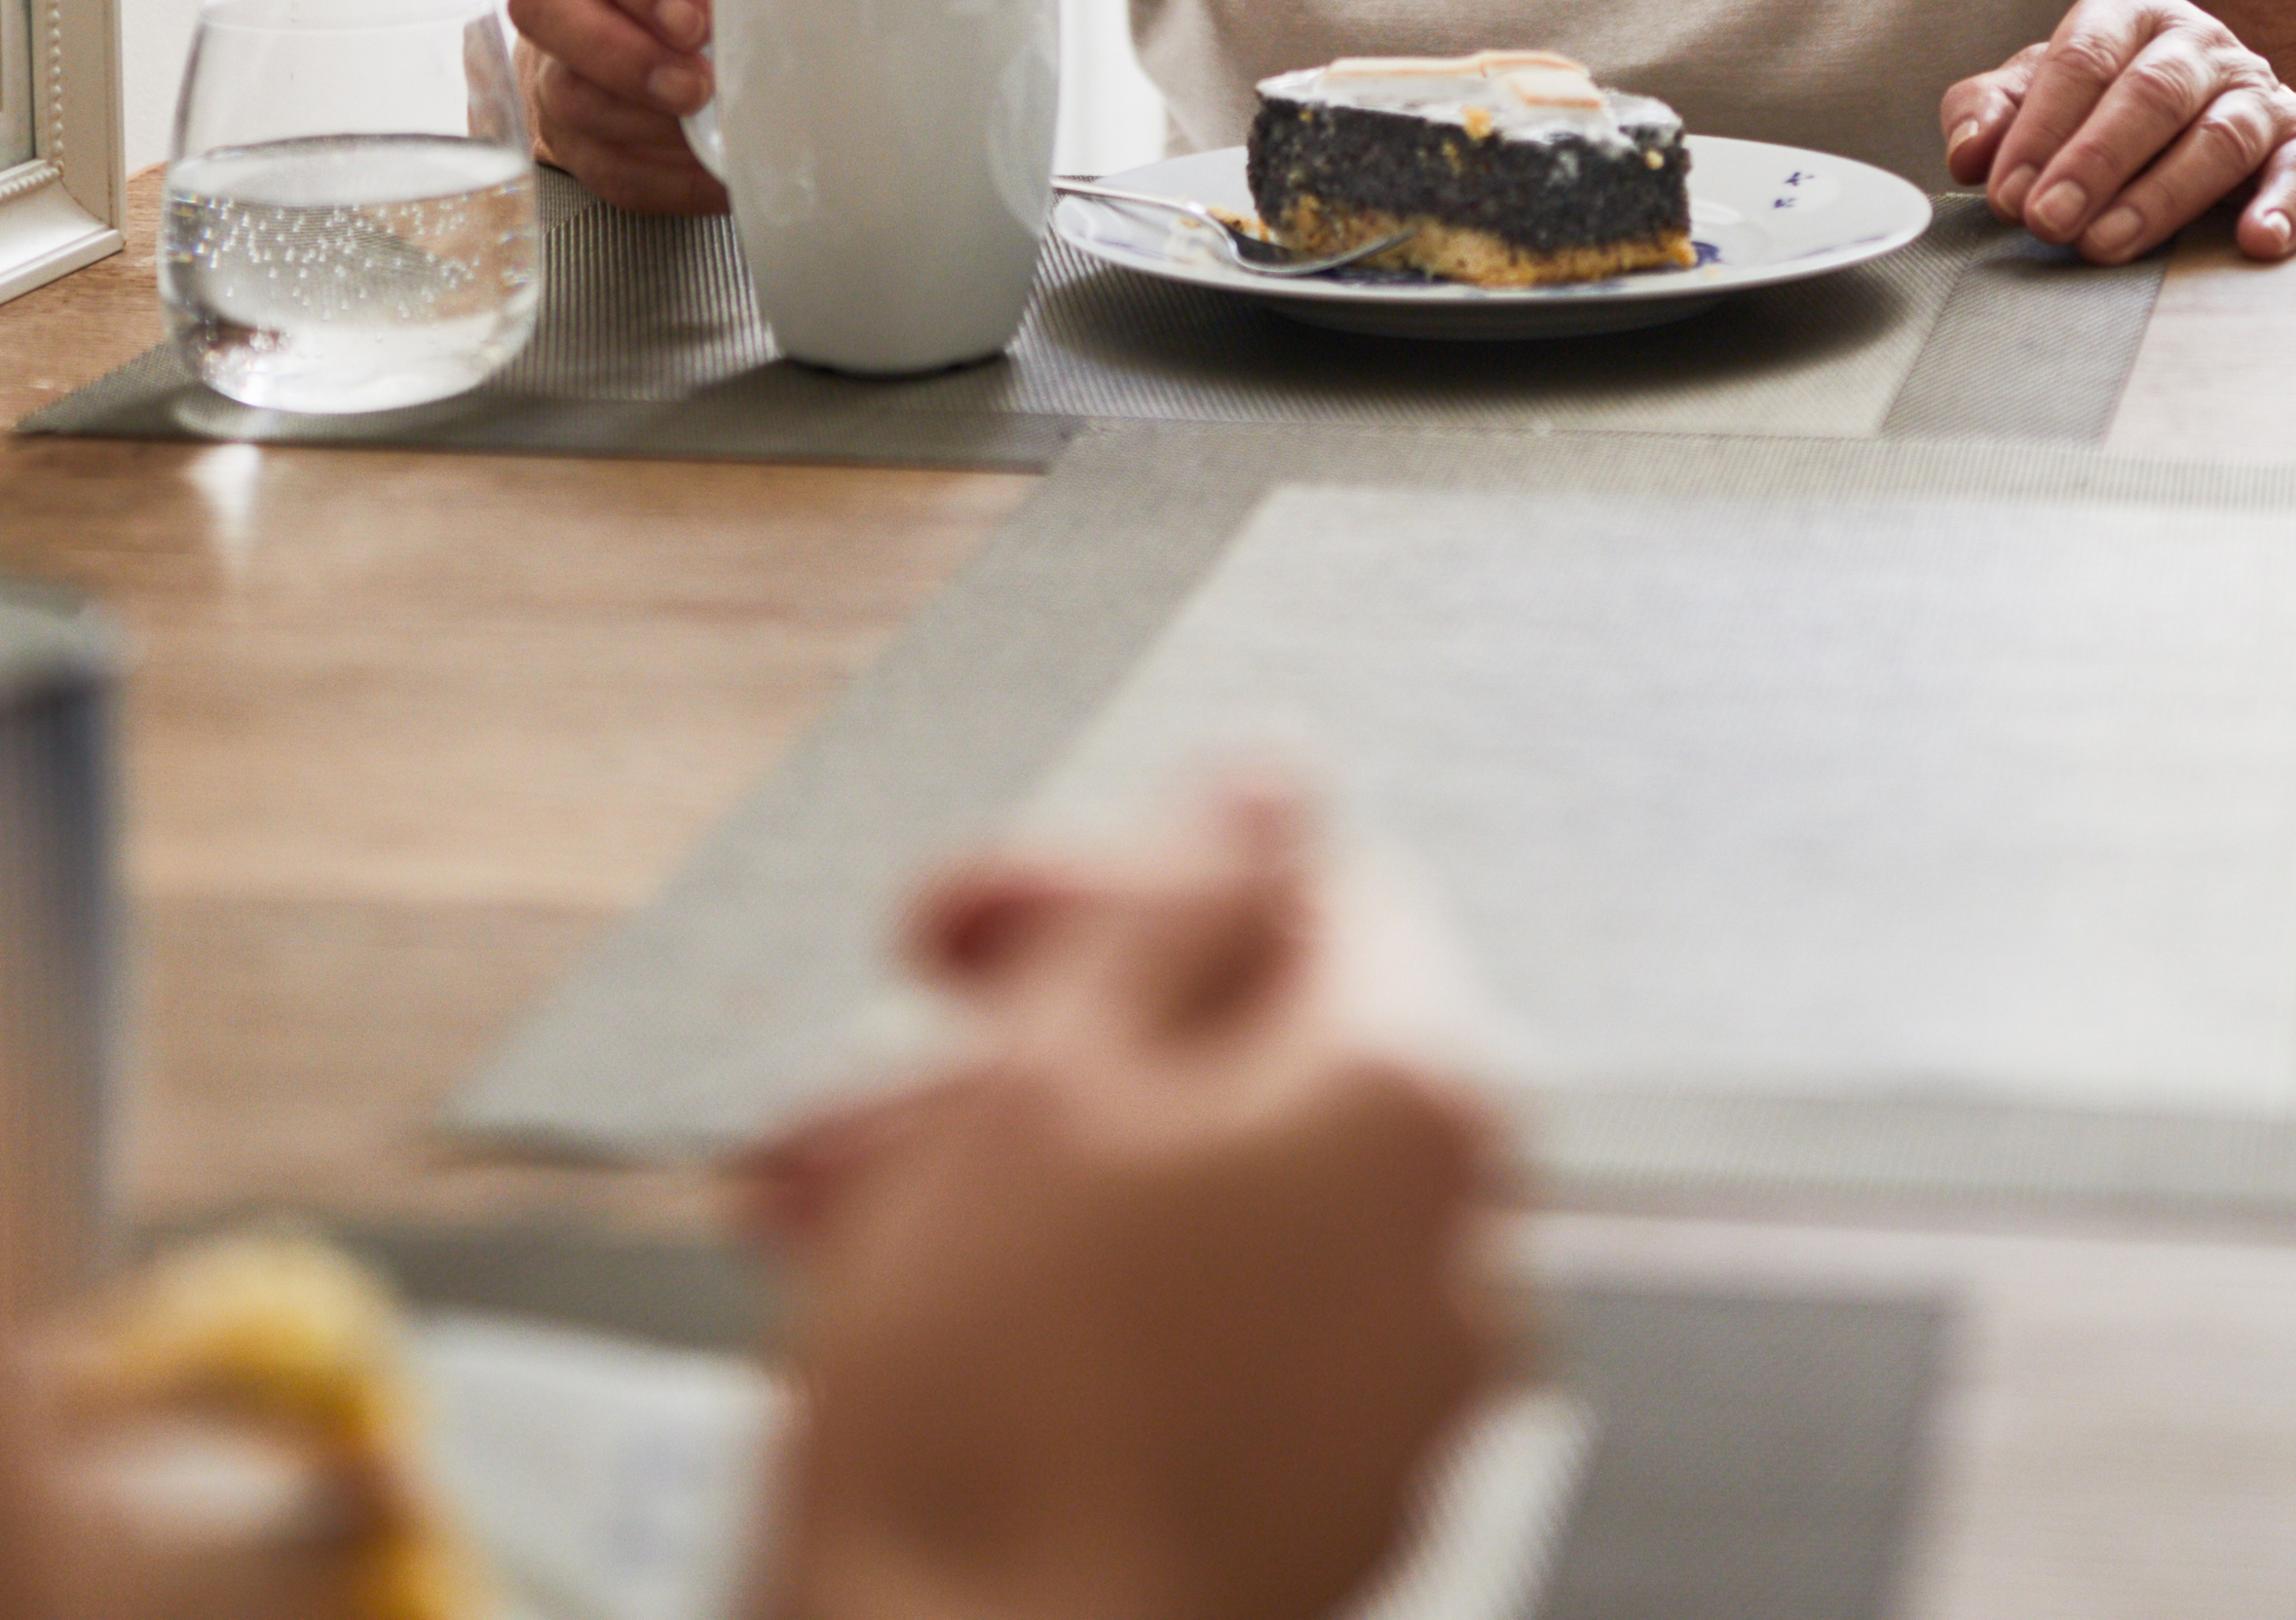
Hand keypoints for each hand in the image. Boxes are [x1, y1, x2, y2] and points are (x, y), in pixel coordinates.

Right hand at [507, 0, 725, 212]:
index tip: (695, 17)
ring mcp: (554, 63)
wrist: (679, 8)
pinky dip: (661, 178)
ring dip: (643, 123)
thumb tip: (779, 8)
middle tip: (695, 84)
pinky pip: (600, 165)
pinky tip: (708, 172)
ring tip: (705, 129)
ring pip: (567, 96)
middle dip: (624, 55)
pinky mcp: (572, 132)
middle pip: (546, 7)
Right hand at [751, 782, 1508, 1619]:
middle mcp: (1456, 1249)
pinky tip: (928, 1333)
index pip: (1302, 891)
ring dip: (1016, 1187)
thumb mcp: (1047, 1073)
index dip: (1103, 888)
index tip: (967, 935)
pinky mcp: (1327, 1508)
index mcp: (1417, 1107)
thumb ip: (1176, 897)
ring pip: (1200, 1212)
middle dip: (1026, 1058)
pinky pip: (1211, 1345)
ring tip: (840, 1229)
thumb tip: (1269, 787)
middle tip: (883, 1086)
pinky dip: (1082, 1310)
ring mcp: (1401, 1398)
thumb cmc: (991, 1425)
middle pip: (1238, 1063)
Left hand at [1940, 0, 2295, 268]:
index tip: (2007, 193)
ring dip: (2159, 196)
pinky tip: (2254, 241)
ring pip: (2219, 136)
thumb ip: (1994, 113)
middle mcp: (2199, 44)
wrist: (2226, 124)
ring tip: (2107, 245)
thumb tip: (1967, 154)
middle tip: (2047, 221)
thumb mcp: (2045, 96)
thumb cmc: (2114, 108)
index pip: (2081, 60)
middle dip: (2092, 162)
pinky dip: (2282, 206)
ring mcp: (2257, 91)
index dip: (2039, 128)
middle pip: (2151, 94)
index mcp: (2130, 16)